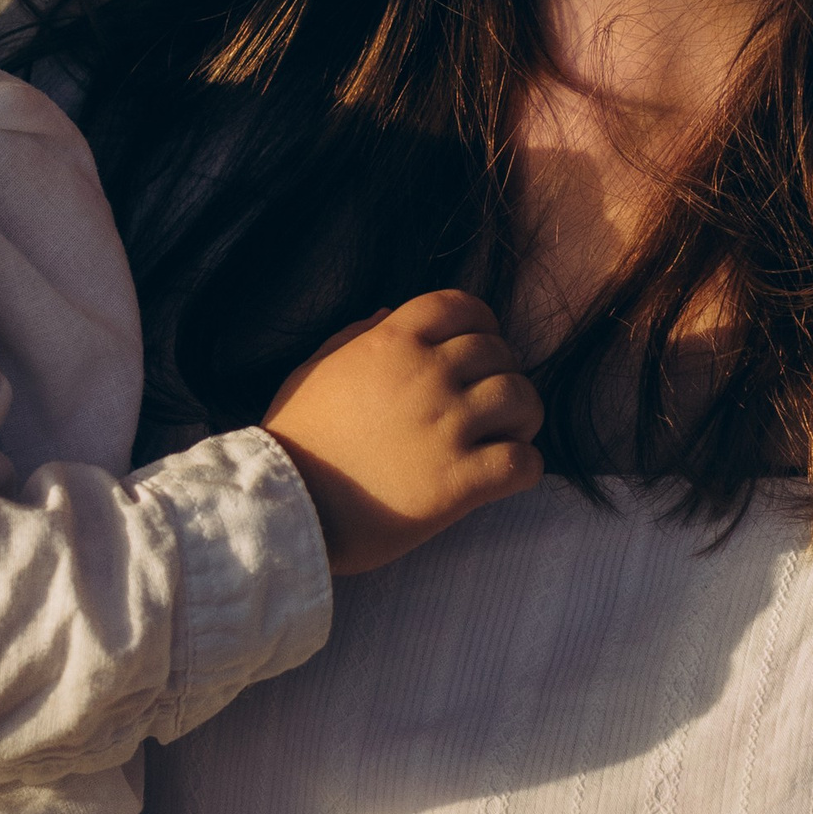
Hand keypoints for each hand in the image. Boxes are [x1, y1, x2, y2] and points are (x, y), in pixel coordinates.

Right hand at [263, 290, 542, 572]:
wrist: (286, 508)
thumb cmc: (295, 440)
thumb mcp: (314, 371)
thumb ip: (354, 337)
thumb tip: (387, 313)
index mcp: (391, 341)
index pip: (461, 305)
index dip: (481, 323)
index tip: (478, 350)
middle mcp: (426, 374)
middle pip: (499, 352)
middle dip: (501, 373)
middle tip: (490, 405)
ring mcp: (446, 426)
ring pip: (522, 398)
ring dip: (522, 417)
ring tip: (506, 436)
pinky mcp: (460, 480)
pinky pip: (523, 461)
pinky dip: (526, 466)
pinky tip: (507, 474)